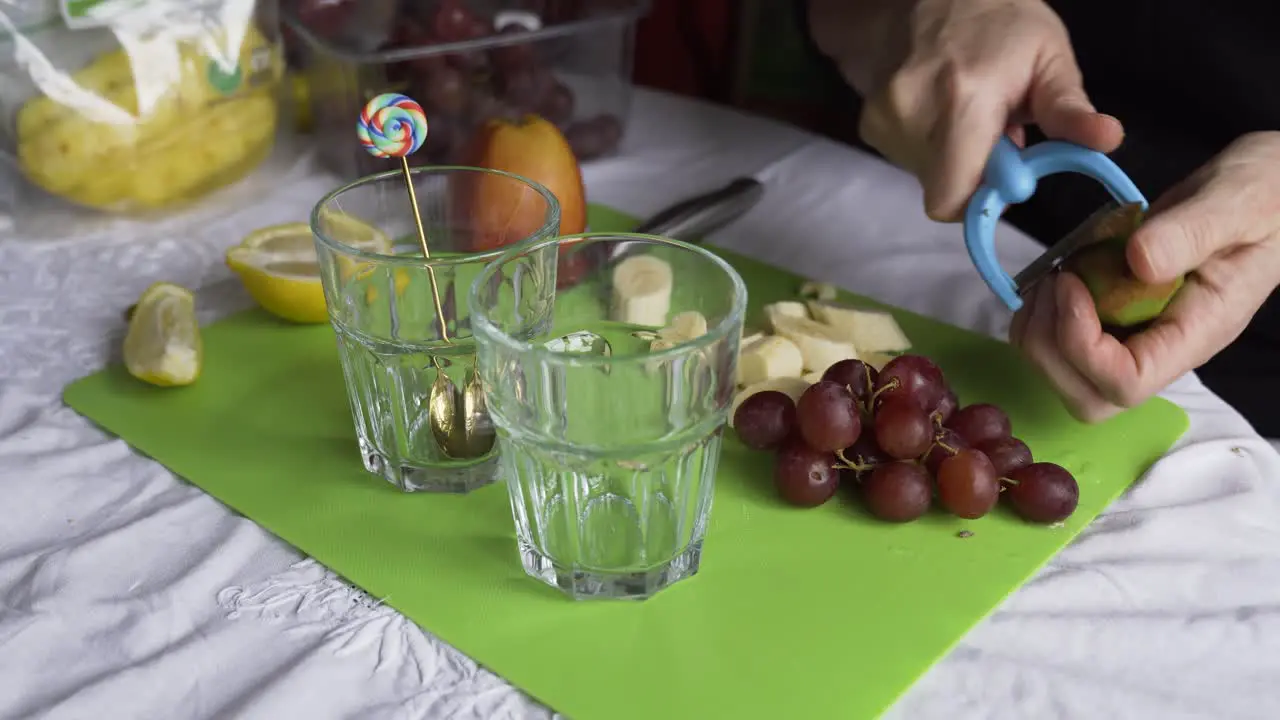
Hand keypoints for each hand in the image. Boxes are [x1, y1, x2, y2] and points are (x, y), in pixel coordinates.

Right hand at [854, 0, 1124, 219]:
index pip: (952, 197)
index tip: (1008, 175)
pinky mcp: (868, 124)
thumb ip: (1070, 109)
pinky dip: (931, 148)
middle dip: (974, 177)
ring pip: (927, 177)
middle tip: (995, 137)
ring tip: (967, 115)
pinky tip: (941, 111)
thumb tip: (1108, 139)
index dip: (982, 202)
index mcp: (963, 98)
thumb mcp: (1047, 55)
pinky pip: (908, 161)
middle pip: (943, 191)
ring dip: (953, 160)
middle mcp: (912, 113)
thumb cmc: (997, 20)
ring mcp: (883, 119)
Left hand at [1010, 132, 1279, 421]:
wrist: (1273, 189)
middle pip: (1090, 398)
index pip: (1127, 383)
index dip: (1082, 346)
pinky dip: (1042, 315)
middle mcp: (1164, 345)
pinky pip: (1065, 343)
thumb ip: (1192, 232)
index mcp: (1198, 330)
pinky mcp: (1120, 316)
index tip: (1071, 285)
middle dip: (1049, 351)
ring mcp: (1140, 335)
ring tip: (1048, 276)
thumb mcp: (1238, 201)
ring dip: (1039, 334)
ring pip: (1069, 377)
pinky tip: (1053, 272)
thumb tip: (1140, 260)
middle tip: (1049, 286)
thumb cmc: (1269, 194)